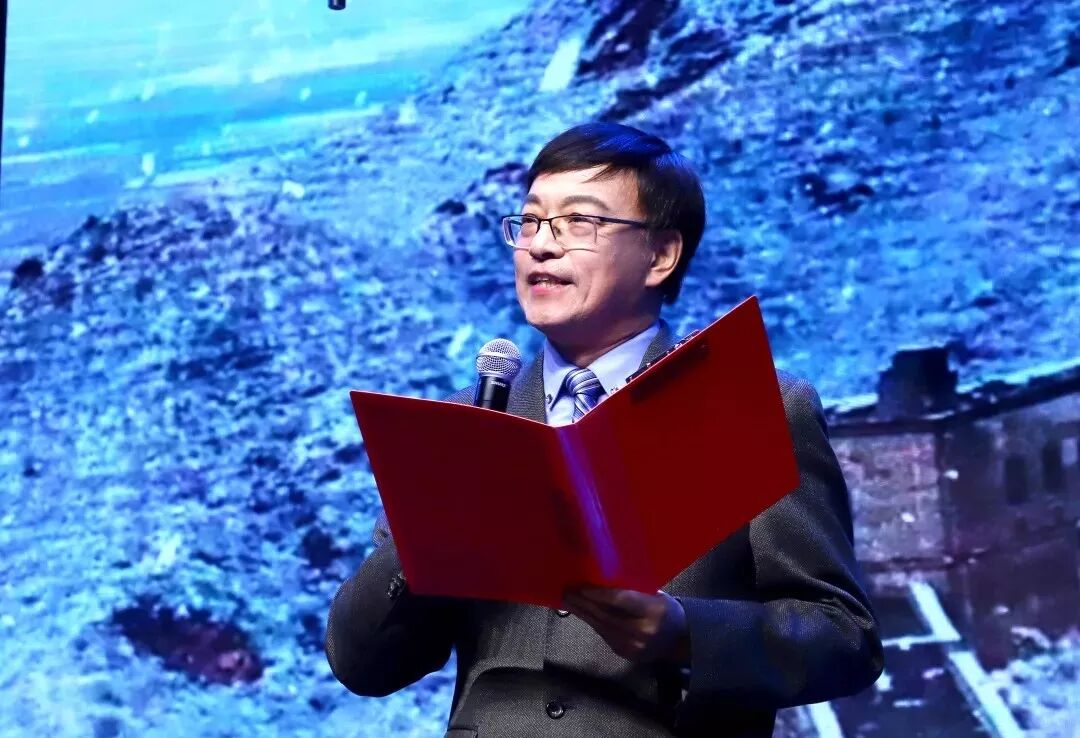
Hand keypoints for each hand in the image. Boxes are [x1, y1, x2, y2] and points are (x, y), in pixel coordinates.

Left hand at [562, 586, 689, 665]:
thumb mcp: (656, 595)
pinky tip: (583, 614)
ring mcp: (633, 646)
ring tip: (569, 601)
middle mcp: (642, 630)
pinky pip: (605, 636)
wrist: (679, 640)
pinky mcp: (626, 654)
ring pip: (602, 627)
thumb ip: (633, 590)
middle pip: (606, 615)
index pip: (621, 600)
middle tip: (568, 592)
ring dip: (583, 614)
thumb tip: (602, 580)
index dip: (599, 594)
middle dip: (584, 603)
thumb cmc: (666, 610)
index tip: (582, 587)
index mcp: (653, 611)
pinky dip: (593, 623)